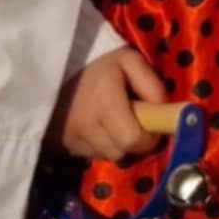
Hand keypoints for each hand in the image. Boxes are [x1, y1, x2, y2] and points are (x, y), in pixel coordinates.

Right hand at [52, 47, 168, 162]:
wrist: (54, 69)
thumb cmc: (99, 65)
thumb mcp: (130, 61)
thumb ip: (152, 85)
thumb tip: (164, 112)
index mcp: (105, 104)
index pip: (133, 140)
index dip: (149, 139)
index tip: (153, 127)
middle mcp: (86, 127)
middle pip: (122, 153)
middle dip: (135, 143)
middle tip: (136, 124)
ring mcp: (71, 139)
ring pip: (108, 156)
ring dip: (117, 145)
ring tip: (115, 123)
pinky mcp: (63, 146)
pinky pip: (91, 155)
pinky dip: (101, 146)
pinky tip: (99, 128)